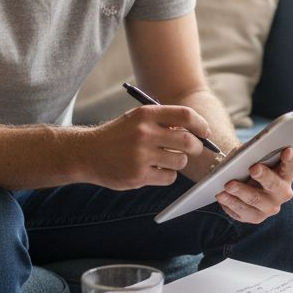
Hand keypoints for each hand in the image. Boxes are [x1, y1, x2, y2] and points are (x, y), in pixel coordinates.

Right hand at [84, 105, 211, 189]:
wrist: (87, 153)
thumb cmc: (118, 135)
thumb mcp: (137, 119)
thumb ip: (163, 122)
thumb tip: (195, 132)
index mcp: (146, 114)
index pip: (185, 115)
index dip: (200, 125)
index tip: (205, 133)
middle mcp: (144, 133)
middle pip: (188, 142)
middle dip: (197, 147)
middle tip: (194, 149)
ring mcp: (141, 156)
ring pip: (180, 161)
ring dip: (179, 162)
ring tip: (166, 159)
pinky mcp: (138, 175)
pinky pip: (169, 177)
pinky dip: (167, 175)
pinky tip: (154, 170)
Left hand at [215, 147, 292, 223]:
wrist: (247, 183)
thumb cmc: (253, 165)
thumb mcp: (256, 158)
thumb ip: (254, 155)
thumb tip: (242, 155)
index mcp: (286, 174)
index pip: (291, 166)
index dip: (290, 159)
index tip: (287, 150)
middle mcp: (282, 193)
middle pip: (274, 185)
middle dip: (264, 176)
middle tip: (253, 168)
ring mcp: (269, 208)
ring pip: (255, 200)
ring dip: (240, 192)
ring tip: (227, 185)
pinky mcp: (255, 217)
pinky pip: (242, 212)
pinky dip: (230, 203)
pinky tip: (221, 196)